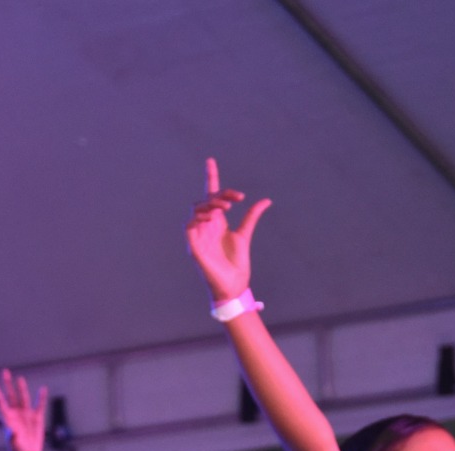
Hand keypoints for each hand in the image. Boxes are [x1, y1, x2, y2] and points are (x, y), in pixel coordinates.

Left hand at [0, 370, 47, 450]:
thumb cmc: (17, 449)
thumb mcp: (13, 442)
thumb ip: (12, 435)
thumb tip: (12, 430)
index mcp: (7, 417)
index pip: (0, 401)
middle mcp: (16, 413)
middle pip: (11, 395)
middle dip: (7, 383)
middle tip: (4, 371)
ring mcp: (26, 414)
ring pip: (24, 398)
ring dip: (22, 388)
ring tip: (19, 378)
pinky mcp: (36, 418)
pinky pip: (40, 405)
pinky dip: (42, 398)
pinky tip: (43, 389)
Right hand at [186, 158, 270, 302]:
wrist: (233, 286)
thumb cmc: (236, 264)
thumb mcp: (245, 235)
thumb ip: (251, 217)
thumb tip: (265, 201)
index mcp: (217, 223)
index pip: (211, 196)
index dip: (210, 177)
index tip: (211, 160)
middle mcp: (205, 227)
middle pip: (206, 200)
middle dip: (219, 195)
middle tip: (236, 199)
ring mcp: (198, 236)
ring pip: (196, 210)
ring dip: (210, 205)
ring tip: (226, 208)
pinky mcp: (193, 247)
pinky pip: (189, 227)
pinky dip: (198, 218)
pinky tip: (211, 217)